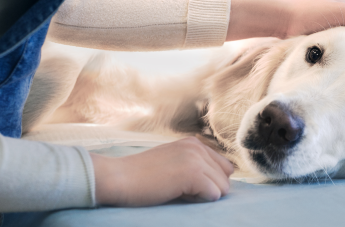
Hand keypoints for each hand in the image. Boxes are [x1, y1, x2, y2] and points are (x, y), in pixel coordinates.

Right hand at [91, 137, 234, 205]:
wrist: (118, 177)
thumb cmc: (140, 176)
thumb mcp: (171, 161)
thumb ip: (193, 164)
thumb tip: (220, 181)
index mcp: (193, 143)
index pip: (224, 166)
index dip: (209, 181)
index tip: (185, 183)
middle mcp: (197, 146)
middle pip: (226, 177)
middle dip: (209, 188)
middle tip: (181, 189)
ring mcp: (196, 159)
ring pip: (223, 188)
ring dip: (203, 196)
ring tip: (178, 191)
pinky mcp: (193, 174)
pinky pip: (214, 195)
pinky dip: (199, 201)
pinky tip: (178, 194)